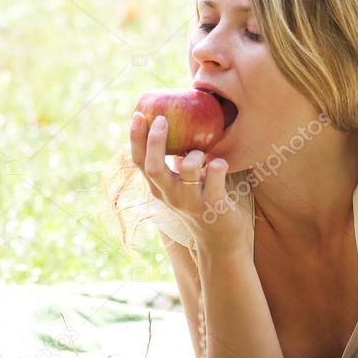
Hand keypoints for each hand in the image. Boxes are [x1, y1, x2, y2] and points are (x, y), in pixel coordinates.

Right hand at [130, 111, 249, 253]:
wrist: (221, 242)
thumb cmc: (202, 203)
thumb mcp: (182, 185)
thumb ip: (175, 164)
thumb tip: (173, 128)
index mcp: (160, 188)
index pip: (140, 163)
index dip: (136, 139)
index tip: (138, 115)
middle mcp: (171, 196)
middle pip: (153, 167)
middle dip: (156, 141)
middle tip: (162, 119)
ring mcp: (191, 201)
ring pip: (188, 168)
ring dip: (197, 155)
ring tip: (204, 155)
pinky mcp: (213, 205)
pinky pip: (216, 174)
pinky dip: (219, 164)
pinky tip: (220, 165)